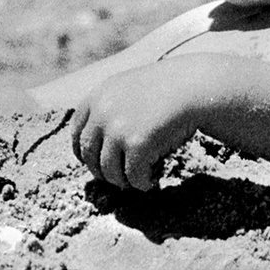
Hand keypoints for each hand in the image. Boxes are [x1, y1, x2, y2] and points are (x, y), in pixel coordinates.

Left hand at [70, 60, 204, 190]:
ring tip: (137, 181)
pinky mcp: (137, 144)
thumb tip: (97, 141)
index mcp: (96, 97)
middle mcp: (101, 113)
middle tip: (118, 179)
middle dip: (102, 172)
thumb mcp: (126, 87)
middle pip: (89, 156)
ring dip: (123, 181)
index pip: (77, 133)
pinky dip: (142, 184)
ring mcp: (117, 129)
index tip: (95, 163)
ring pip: (109, 171)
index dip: (83, 153)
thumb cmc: (164, 88)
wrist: (192, 86)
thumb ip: (108, 107)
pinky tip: (153, 181)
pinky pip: (133, 176)